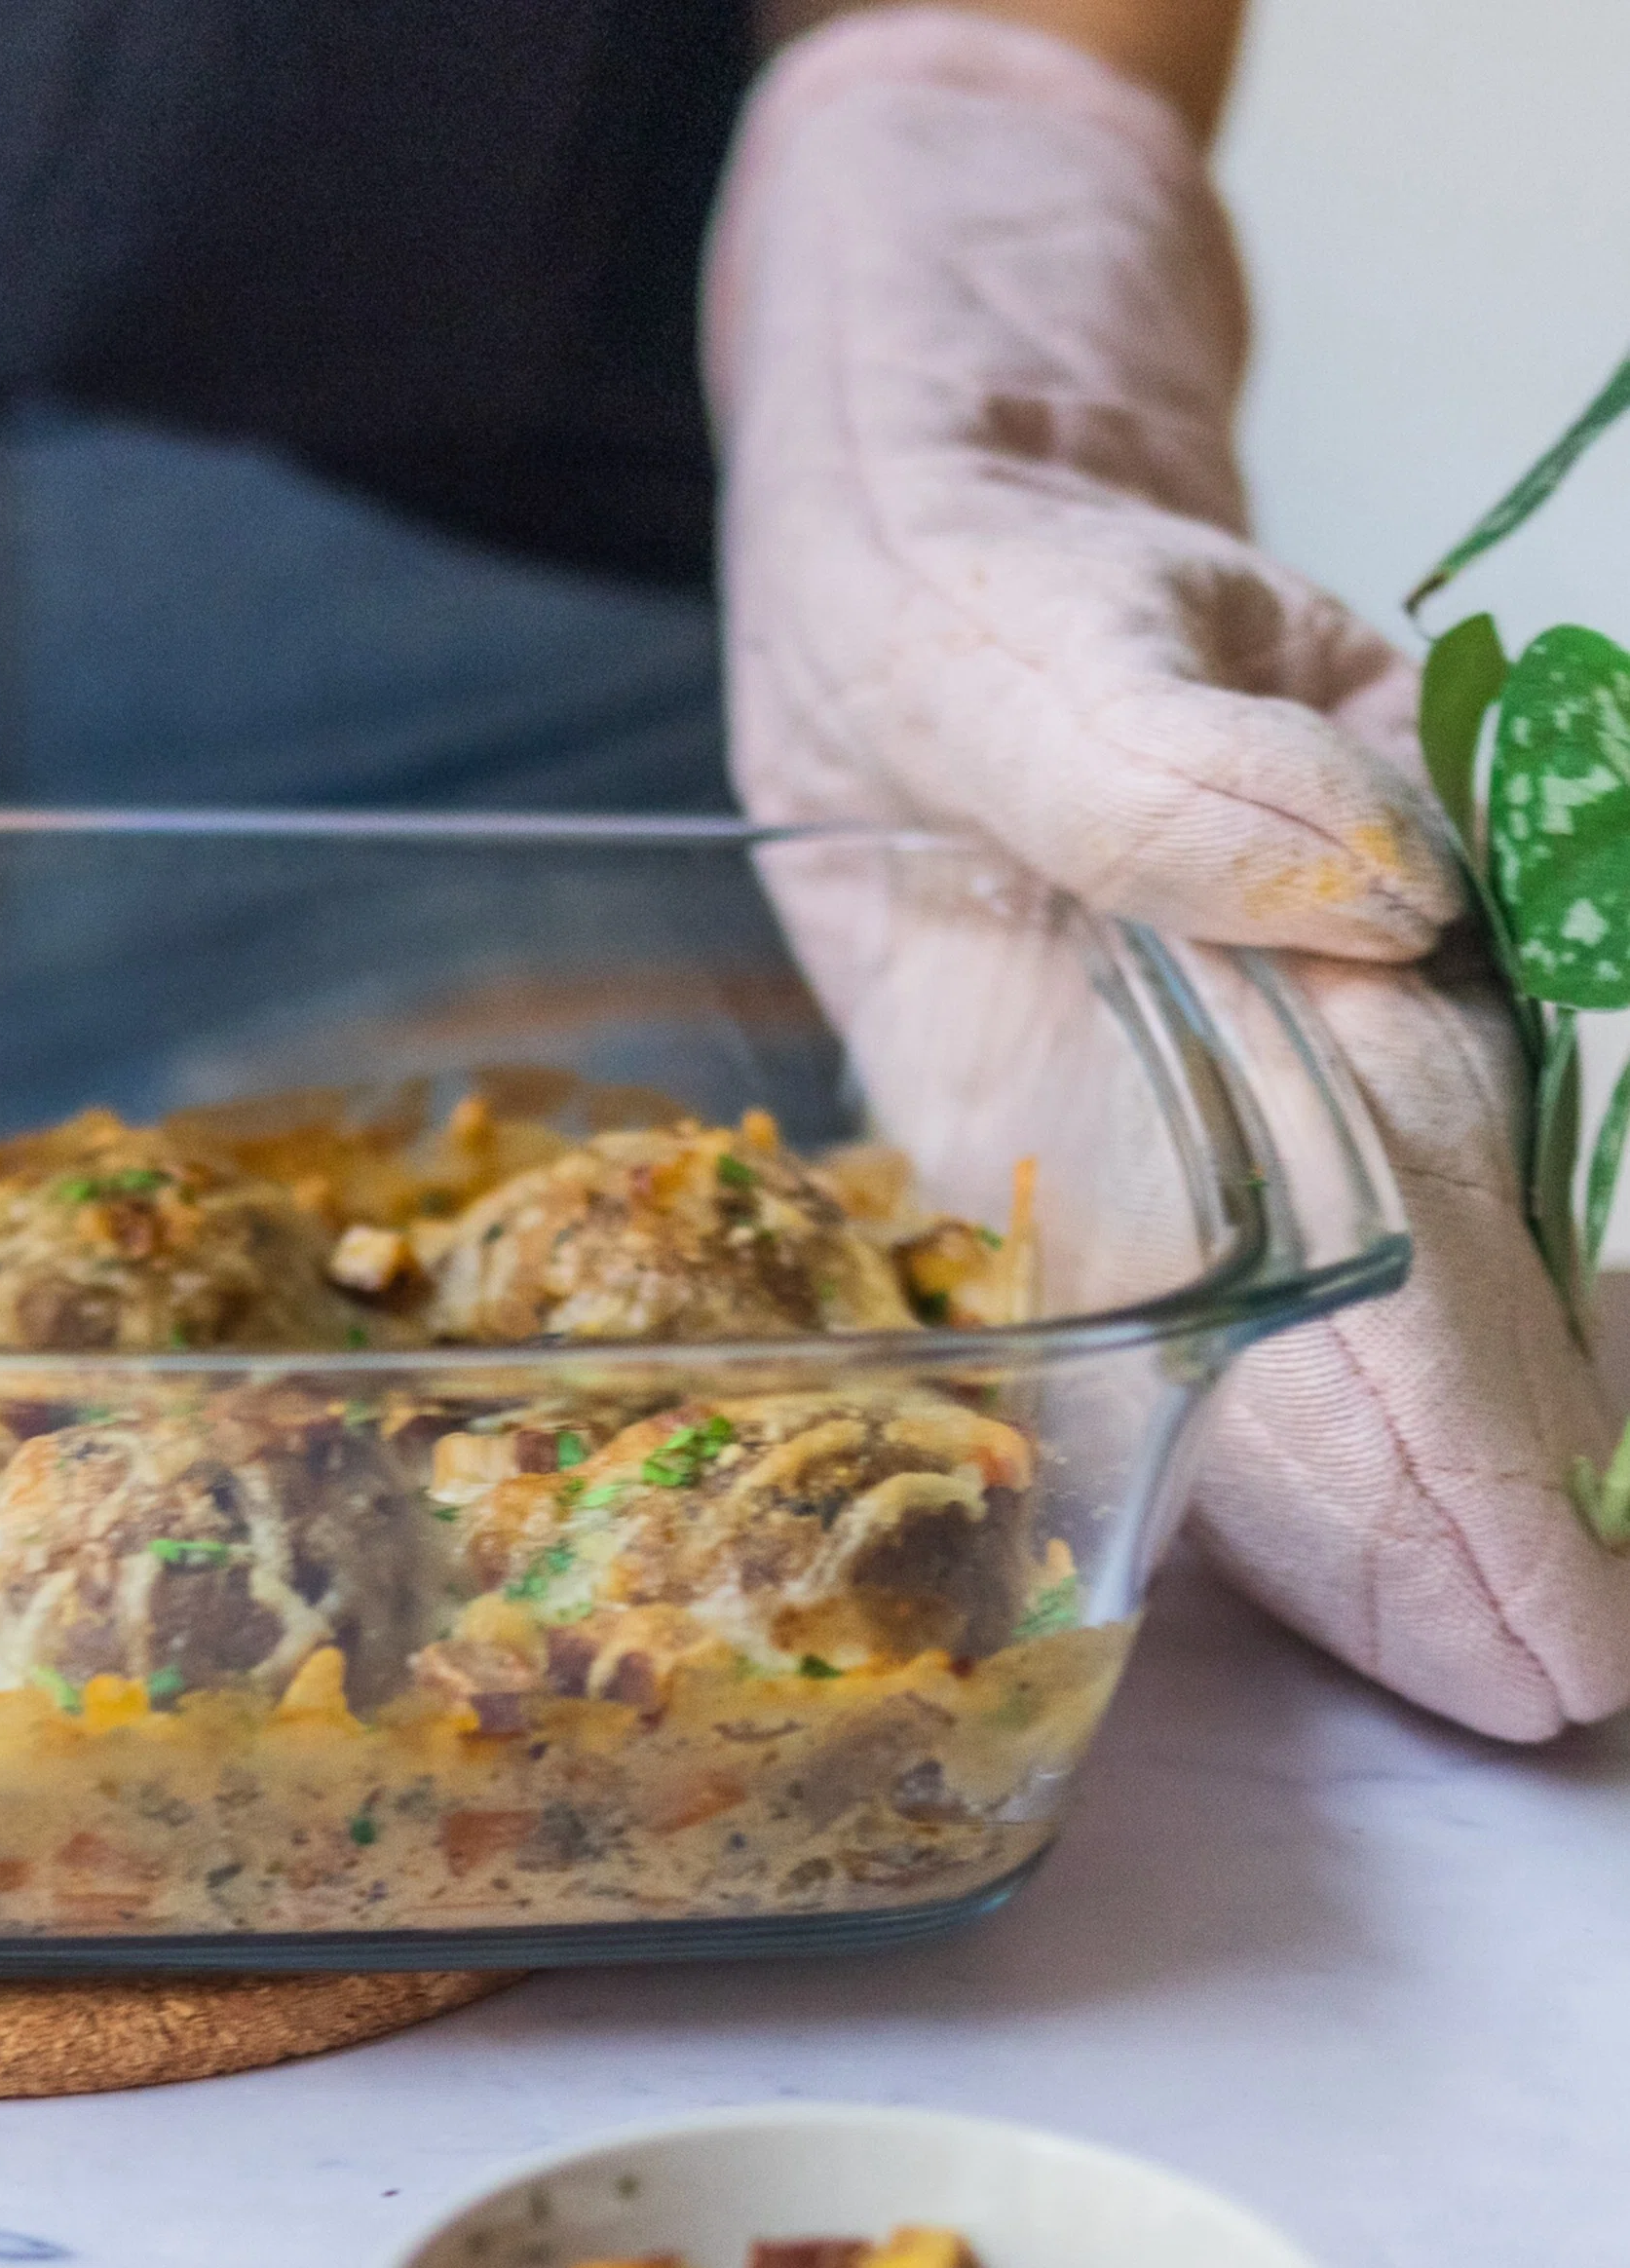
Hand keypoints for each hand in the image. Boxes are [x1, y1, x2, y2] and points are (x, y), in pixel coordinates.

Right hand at [710, 8, 1629, 1737]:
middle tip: (1584, 1673)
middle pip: (1343, 1325)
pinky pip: (1505, 1082)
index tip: (1517, 1639)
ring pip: (1442, 1230)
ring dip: (1536, 1367)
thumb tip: (1348, 898)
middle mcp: (1150, 1087)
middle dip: (1466, 1509)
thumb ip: (1116, 762)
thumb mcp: (958, 619)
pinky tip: (1613, 1257)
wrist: (969, 394)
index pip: (1201, 1310)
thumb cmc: (909, 525)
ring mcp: (1274, 1019)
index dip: (1361, 1496)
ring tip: (1602, 1527)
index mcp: (1002, 1069)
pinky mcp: (1374, 941)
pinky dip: (1583, 1175)